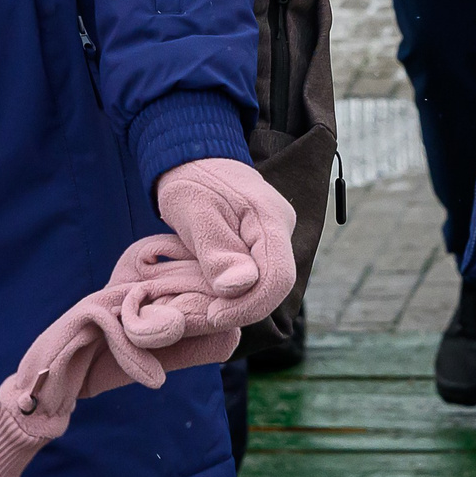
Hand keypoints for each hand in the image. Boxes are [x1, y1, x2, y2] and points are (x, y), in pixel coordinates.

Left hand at [155, 158, 297, 327]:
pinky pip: (258, 276)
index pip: (278, 278)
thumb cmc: (192, 183)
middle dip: (242, 308)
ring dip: (238, 302)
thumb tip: (240, 287)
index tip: (212, 315)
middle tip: (204, 314)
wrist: (196, 161)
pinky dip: (236, 291)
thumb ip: (219, 250)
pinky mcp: (265, 245)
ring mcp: (276, 237)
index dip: (249, 306)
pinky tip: (212, 292)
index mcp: (271, 218)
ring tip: (204, 303)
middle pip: (276, 285)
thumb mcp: (196, 213)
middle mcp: (282, 229)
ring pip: (267, 285)